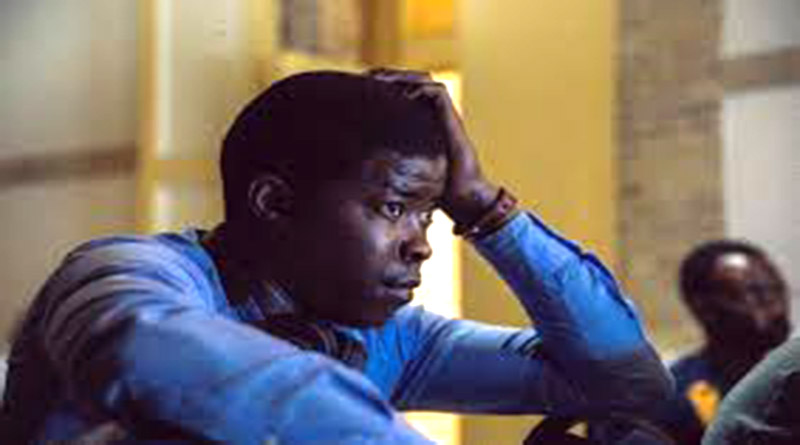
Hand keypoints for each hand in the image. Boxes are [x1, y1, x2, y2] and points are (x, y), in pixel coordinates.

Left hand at [366, 68, 498, 225]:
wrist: (459, 193)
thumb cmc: (434, 187)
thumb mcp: (402, 168)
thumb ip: (387, 161)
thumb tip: (355, 169)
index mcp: (421, 120)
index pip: (403, 90)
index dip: (385, 85)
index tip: (362, 86)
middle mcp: (433, 113)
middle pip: (412, 80)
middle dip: (389, 75)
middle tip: (367, 77)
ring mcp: (444, 114)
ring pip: (425, 80)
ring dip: (403, 76)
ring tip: (381, 80)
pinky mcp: (452, 118)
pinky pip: (438, 91)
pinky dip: (421, 88)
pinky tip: (404, 96)